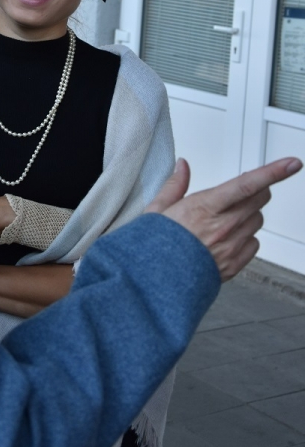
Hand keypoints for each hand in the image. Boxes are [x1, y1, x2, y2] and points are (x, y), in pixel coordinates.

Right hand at [145, 157, 301, 281]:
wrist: (156, 284)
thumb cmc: (155, 246)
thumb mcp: (157, 209)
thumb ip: (175, 184)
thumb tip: (183, 166)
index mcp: (204, 207)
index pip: (247, 184)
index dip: (273, 172)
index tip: (292, 163)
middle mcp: (223, 226)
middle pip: (259, 199)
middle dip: (256, 189)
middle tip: (243, 191)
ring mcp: (231, 246)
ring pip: (257, 220)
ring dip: (248, 214)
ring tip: (224, 220)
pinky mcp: (234, 264)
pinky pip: (254, 244)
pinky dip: (246, 238)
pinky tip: (226, 239)